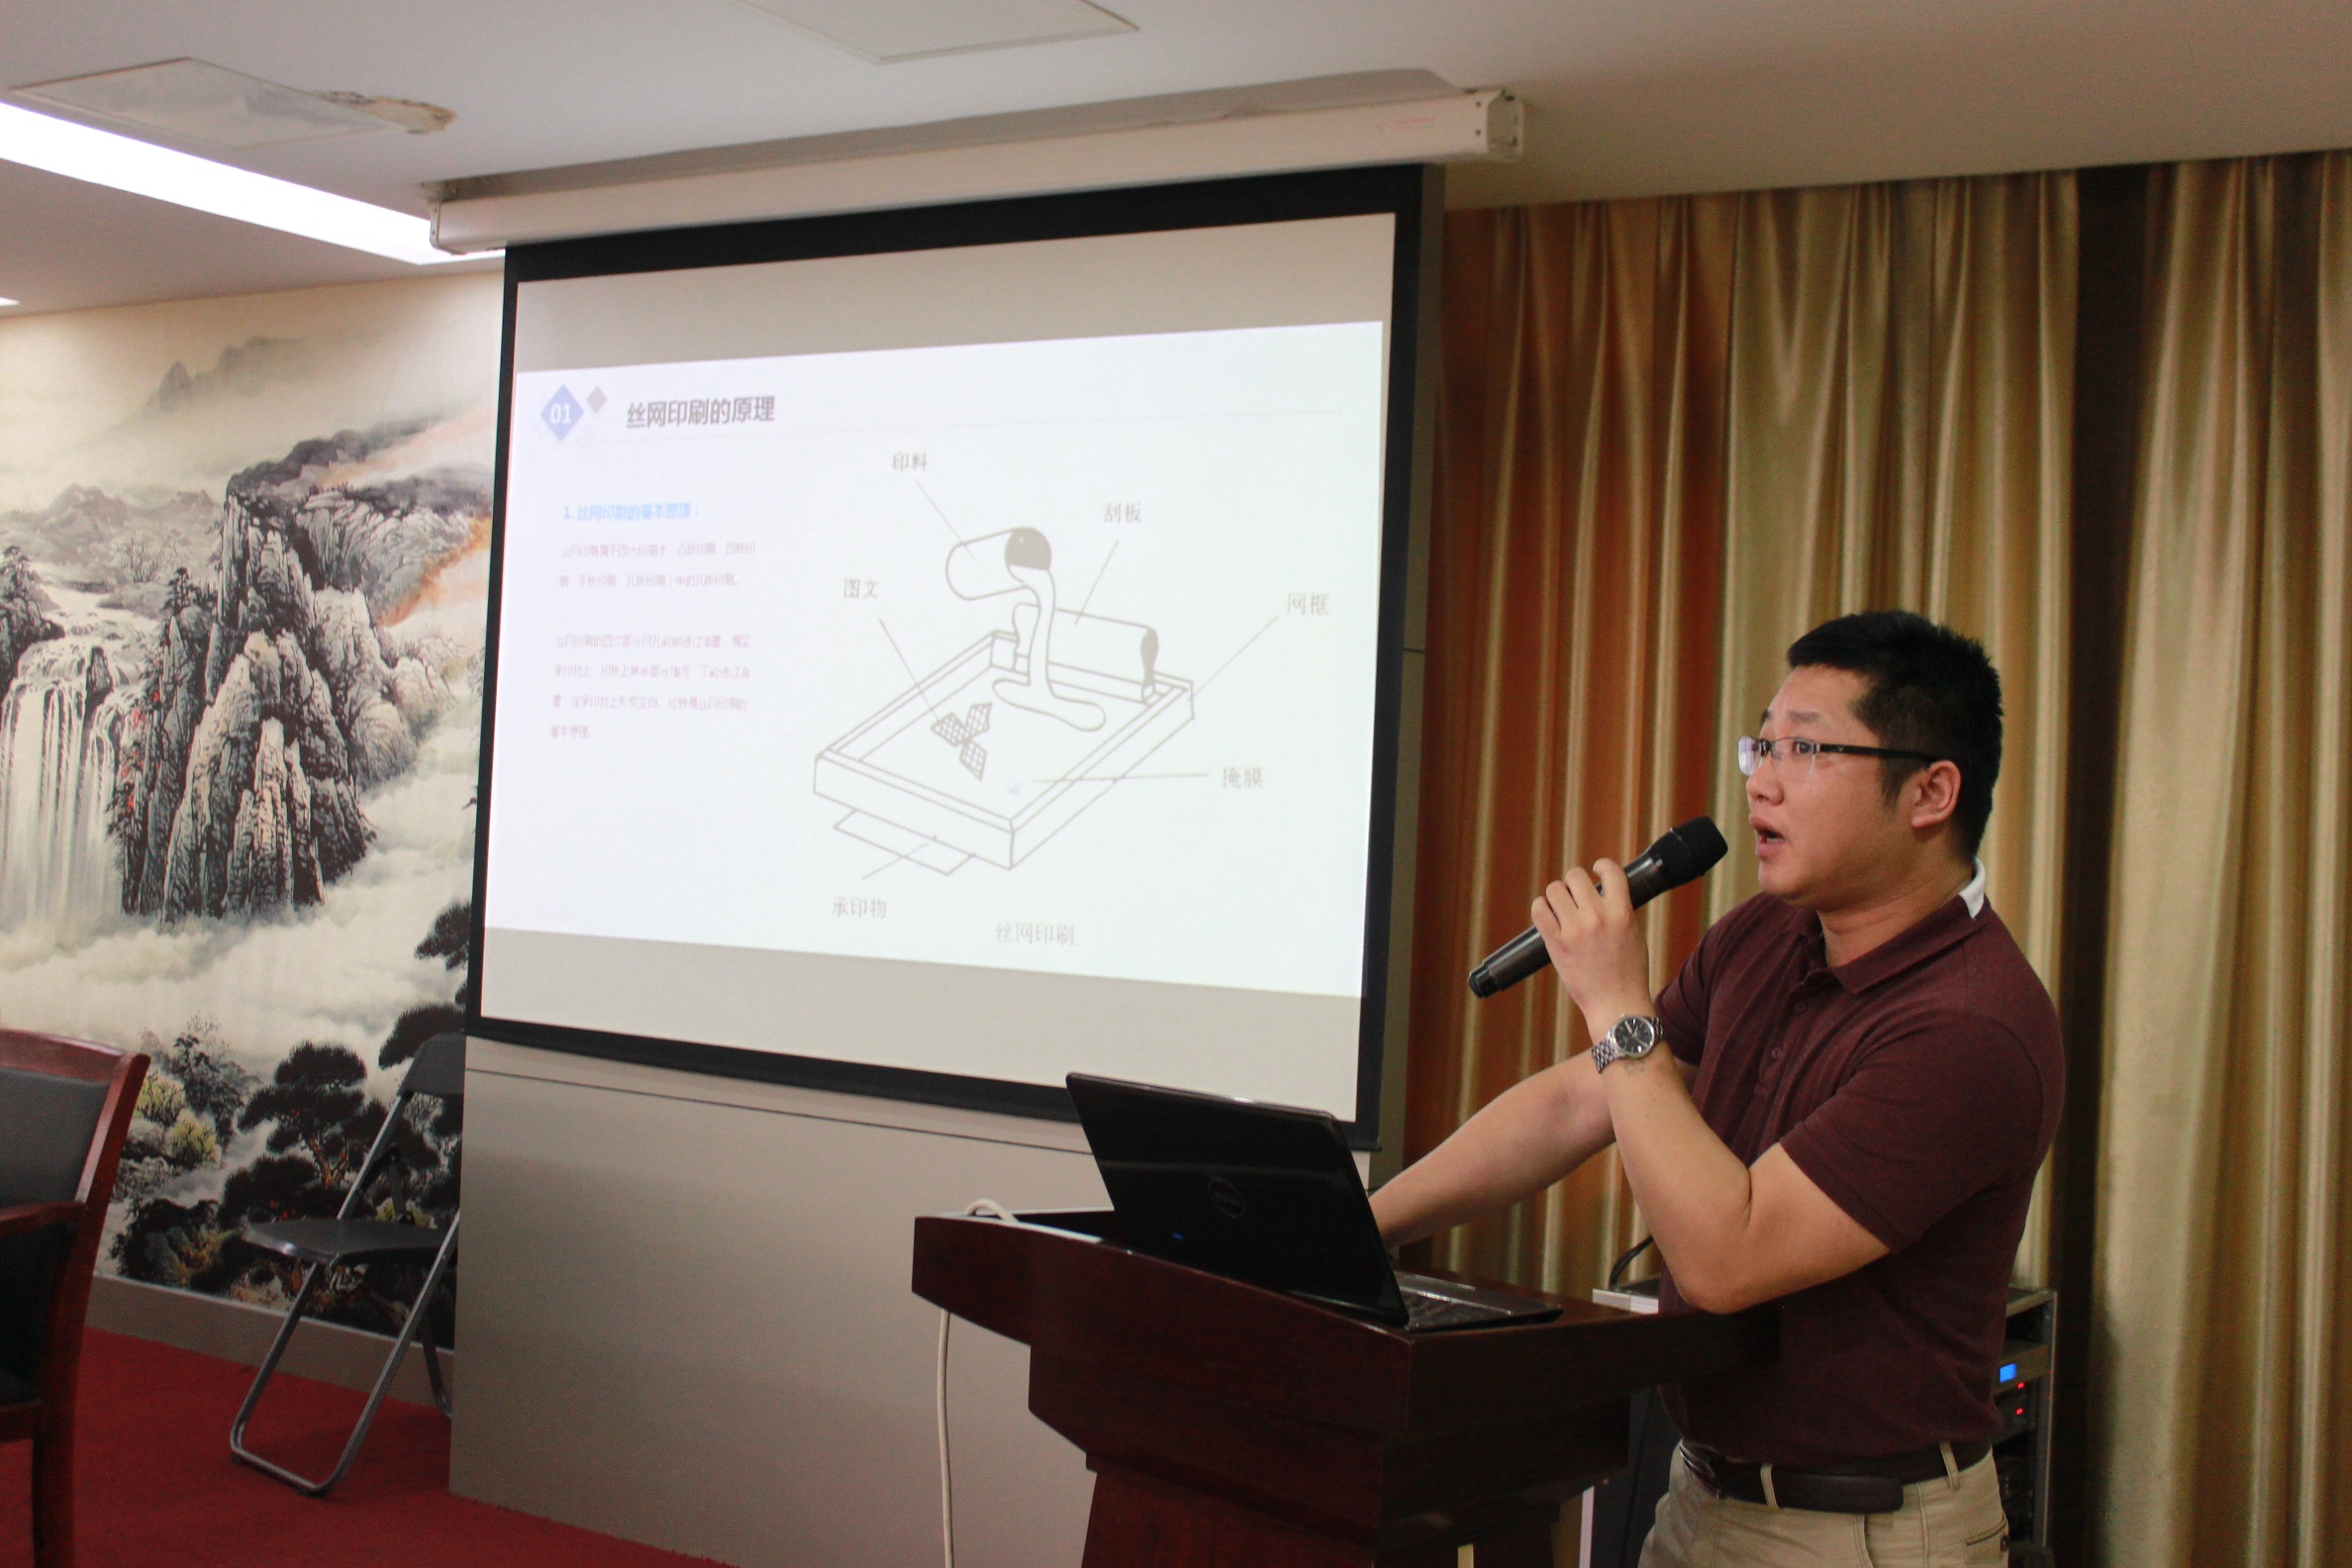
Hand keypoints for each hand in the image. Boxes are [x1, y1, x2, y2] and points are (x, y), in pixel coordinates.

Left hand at [1530, 858, 1654, 1038]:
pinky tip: (1547, 913)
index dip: (1602, 865)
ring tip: (1561, 907)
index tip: (1596, 869)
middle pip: (1575, 877)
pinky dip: (1541, 908)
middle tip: (1576, 895)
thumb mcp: (1633, 934)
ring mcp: (1575, 930)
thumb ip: (1619, 910)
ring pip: (1554, 890)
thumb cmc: (1628, 972)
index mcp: (1622, 912)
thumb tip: (1602, 891)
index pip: (1611, 871)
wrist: (1617, 1004)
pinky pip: (1539, 910)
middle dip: (1574, 883)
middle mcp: (1597, 917)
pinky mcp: (1556, 944)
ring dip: (1557, 895)